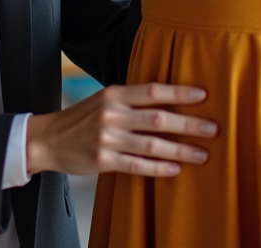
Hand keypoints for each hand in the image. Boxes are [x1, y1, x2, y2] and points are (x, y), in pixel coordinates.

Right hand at [25, 83, 215, 177]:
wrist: (48, 139)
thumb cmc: (80, 119)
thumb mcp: (103, 100)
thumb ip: (130, 99)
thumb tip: (167, 100)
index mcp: (113, 94)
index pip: (152, 91)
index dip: (179, 92)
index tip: (203, 95)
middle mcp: (111, 114)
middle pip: (157, 118)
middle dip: (189, 124)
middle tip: (213, 129)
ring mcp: (107, 138)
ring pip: (152, 145)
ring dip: (180, 150)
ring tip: (202, 154)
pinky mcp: (103, 160)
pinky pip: (137, 166)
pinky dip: (158, 168)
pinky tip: (174, 170)